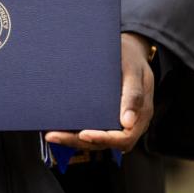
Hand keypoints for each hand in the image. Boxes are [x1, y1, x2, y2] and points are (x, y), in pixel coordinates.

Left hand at [45, 33, 154, 152]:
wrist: (130, 50)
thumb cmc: (132, 58)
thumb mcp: (135, 70)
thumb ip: (134, 94)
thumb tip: (128, 122)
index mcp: (141, 115)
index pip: (124, 138)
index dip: (103, 139)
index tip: (83, 134)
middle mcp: (130, 124)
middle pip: (105, 142)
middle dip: (79, 141)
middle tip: (55, 136)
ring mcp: (117, 122)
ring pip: (96, 140)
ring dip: (73, 139)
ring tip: (52, 134)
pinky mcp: (105, 117)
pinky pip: (92, 129)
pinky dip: (75, 131)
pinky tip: (58, 127)